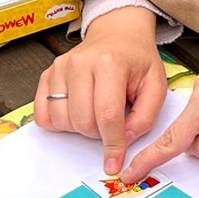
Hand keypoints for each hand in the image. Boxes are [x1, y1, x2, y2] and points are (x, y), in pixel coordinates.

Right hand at [34, 7, 167, 178]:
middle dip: (98, 134)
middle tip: (112, 123)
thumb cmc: (137, 60)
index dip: (112, 144)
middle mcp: (80, 64)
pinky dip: (59, 123)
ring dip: (79, 129)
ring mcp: (59, 68)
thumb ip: (146, 116)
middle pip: (82, 121)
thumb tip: (124, 141)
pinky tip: (77, 113)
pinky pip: (43, 115)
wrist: (118, 34)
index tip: (114, 163)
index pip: (107, 115)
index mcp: (110, 64)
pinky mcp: (47, 75)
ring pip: (61, 121)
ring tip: (95, 114)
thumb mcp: (155, 84)